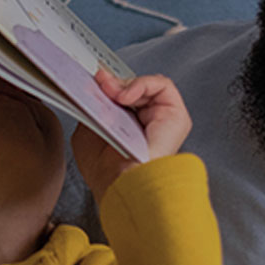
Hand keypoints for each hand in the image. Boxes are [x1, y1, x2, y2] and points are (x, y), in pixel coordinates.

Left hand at [73, 70, 191, 199]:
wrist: (122, 183)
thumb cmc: (106, 171)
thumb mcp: (87, 133)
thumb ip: (92, 110)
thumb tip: (93, 89)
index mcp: (128, 131)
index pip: (121, 100)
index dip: (109, 87)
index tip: (92, 81)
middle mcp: (148, 125)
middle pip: (134, 91)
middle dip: (114, 83)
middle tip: (98, 82)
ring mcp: (163, 120)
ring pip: (148, 86)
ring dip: (125, 84)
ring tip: (110, 92)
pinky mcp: (176, 115)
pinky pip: (162, 86)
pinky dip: (141, 84)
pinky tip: (125, 97)